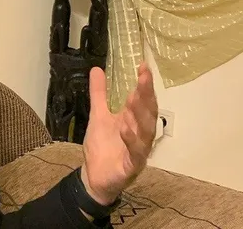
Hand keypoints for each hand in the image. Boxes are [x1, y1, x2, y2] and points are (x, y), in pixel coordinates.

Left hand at [80, 62, 157, 204]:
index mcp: (134, 121)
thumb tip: (97, 69)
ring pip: (146, 132)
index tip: (143, 66)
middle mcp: (141, 134)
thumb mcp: (98, 116)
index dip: (145, 84)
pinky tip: (125, 128)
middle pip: (149, 113)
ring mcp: (139, 150)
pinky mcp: (132, 166)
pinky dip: (132, 140)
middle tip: (143, 77)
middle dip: (146, 95)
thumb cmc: (101, 146)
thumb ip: (99, 94)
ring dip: (140, 115)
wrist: (93, 177)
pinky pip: (136, 153)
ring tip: (133, 98)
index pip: (143, 100)